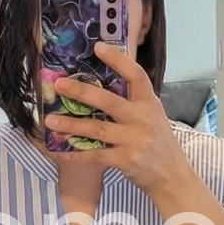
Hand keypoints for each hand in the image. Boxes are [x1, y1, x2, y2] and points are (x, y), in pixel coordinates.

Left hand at [43, 42, 194, 196]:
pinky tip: (59, 151)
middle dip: (81, 91)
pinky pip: (95, 155)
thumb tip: (105, 84)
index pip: (136, 75)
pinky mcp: (125, 160)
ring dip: (71, 125)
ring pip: (97, 129)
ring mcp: (134, 140)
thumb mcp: (154, 117)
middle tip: (59, 85)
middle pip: (108, 100)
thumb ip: (135, 102)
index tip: (98, 47)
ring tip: (50, 120)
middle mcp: (142, 119)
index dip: (118, 60)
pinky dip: (75, 154)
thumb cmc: (160, 144)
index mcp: (149, 104)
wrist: (173, 177)